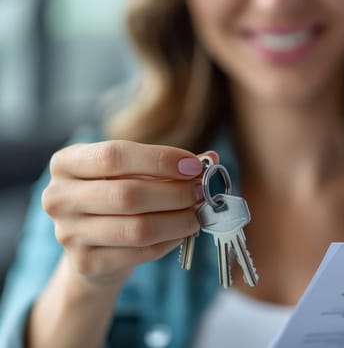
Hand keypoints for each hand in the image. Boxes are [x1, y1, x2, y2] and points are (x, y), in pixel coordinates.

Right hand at [42, 140, 217, 287]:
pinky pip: (140, 252)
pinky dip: (169, 241)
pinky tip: (181, 232)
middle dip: (174, 193)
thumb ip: (169, 165)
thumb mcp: (135, 173)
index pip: (114, 155)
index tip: (194, 166)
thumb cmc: (118, 198)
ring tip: (196, 214)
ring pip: (136, 228)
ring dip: (177, 221)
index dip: (159, 160)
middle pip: (127, 194)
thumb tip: (212, 157)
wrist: (94, 246)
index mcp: (66, 163)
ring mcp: (68, 233)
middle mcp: (57, 197)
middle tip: (200, 192)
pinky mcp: (85, 263)